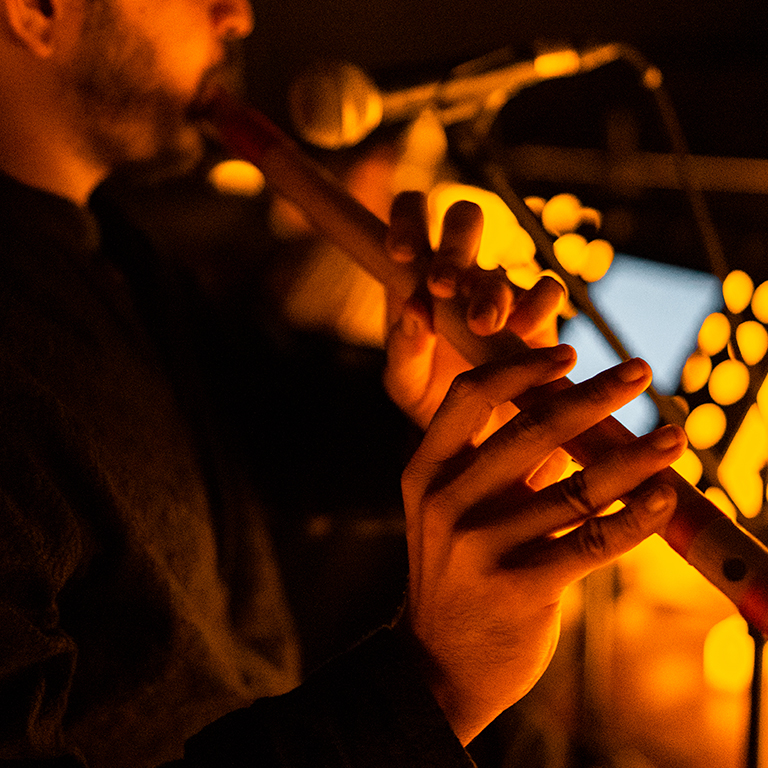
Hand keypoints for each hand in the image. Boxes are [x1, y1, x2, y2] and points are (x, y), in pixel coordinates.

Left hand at [383, 191, 563, 429]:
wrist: (473, 431)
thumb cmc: (427, 393)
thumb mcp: (404, 379)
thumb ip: (403, 347)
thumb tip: (415, 308)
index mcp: (417, 270)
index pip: (413, 212)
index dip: (409, 219)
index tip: (403, 254)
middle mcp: (462, 266)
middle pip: (464, 218)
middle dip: (454, 245)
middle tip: (442, 287)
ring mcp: (502, 285)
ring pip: (506, 254)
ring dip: (491, 290)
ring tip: (481, 326)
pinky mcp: (539, 312)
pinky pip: (547, 290)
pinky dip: (538, 304)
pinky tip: (521, 329)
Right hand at [398, 347, 686, 744]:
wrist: (440, 661)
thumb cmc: (458, 570)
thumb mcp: (456, 508)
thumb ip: (499, 459)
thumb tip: (566, 408)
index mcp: (426, 470)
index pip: (470, 396)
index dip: (523, 368)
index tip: (570, 351)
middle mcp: (447, 502)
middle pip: (530, 430)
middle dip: (594, 395)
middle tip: (640, 371)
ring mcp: (480, 547)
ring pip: (575, 487)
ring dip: (635, 457)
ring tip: (675, 435)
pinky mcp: (520, 588)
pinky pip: (592, 542)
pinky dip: (636, 516)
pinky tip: (664, 496)